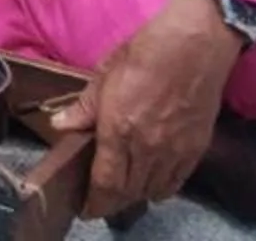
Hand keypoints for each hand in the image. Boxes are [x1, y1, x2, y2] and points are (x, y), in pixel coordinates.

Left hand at [50, 0, 244, 218]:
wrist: (195, 45)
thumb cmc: (145, 51)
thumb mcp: (105, 74)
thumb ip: (83, 107)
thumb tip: (60, 126)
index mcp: (118, 129)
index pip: (105, 182)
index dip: (95, 202)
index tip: (85, 208)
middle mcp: (146, 148)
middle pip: (128, 192)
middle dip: (111, 202)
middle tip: (100, 201)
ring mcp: (174, 151)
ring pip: (152, 191)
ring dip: (135, 196)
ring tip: (123, 191)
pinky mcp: (196, 149)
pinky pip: (176, 182)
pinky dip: (162, 188)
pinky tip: (152, 182)